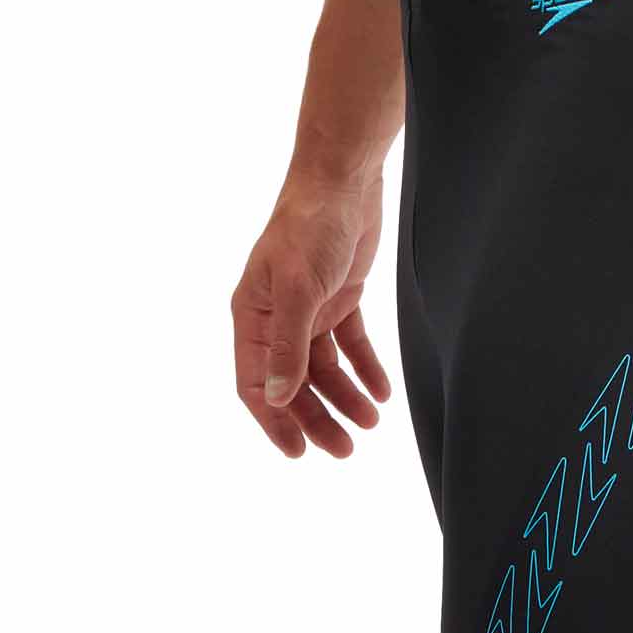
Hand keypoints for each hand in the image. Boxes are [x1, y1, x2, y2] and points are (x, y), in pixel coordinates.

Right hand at [232, 171, 393, 458]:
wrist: (344, 181)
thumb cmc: (309, 227)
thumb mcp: (299, 289)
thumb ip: (288, 345)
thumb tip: (275, 399)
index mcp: (252, 315)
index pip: (255, 382)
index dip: (274, 420)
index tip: (298, 451)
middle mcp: (276, 317)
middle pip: (293, 383)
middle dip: (317, 417)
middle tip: (345, 449)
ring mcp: (309, 309)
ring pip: (324, 368)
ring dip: (345, 397)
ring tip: (370, 423)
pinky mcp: (339, 298)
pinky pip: (350, 344)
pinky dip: (364, 368)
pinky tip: (380, 392)